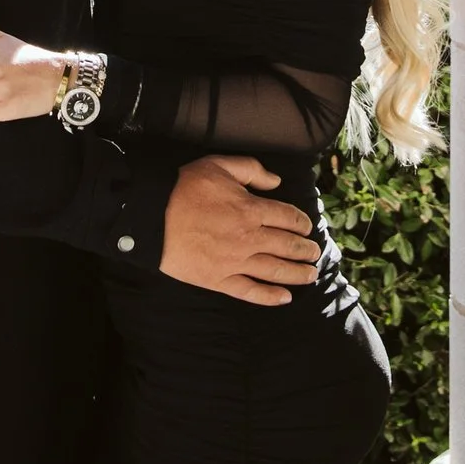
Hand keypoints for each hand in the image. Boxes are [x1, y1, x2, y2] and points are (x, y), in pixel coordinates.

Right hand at [160, 154, 319, 306]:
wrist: (150, 217)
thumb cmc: (183, 188)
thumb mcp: (218, 165)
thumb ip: (251, 170)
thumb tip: (276, 181)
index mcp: (251, 209)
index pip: (288, 217)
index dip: (302, 223)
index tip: (307, 227)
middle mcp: (248, 238)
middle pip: (287, 246)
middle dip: (305, 250)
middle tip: (314, 253)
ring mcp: (234, 262)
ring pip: (275, 271)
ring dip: (297, 274)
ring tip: (310, 275)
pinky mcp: (218, 280)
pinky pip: (250, 291)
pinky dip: (269, 296)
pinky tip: (284, 298)